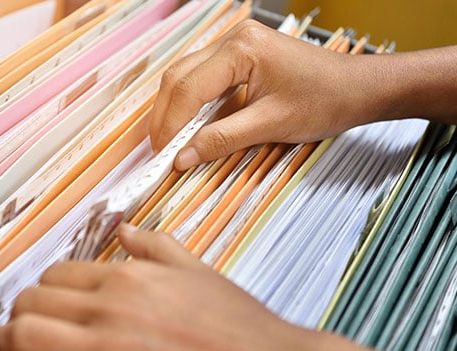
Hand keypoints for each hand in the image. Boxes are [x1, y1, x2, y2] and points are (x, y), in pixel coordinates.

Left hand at [0, 224, 362, 350]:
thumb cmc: (236, 327)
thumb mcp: (197, 273)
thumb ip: (155, 247)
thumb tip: (126, 231)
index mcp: (127, 280)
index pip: (54, 276)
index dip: (45, 291)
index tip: (47, 302)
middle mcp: (109, 312)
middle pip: (30, 305)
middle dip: (22, 314)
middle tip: (25, 325)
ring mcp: (104, 348)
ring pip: (24, 337)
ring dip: (16, 339)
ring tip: (23, 344)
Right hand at [149, 19, 376, 170]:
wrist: (358, 88)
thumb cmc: (326, 99)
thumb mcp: (271, 125)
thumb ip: (222, 139)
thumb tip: (184, 156)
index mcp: (241, 49)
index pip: (189, 88)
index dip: (170, 124)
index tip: (163, 153)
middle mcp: (233, 39)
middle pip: (179, 77)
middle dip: (165, 116)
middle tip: (159, 150)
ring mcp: (235, 44)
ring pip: (185, 75)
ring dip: (175, 109)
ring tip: (170, 141)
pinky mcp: (239, 55)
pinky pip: (203, 77)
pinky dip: (192, 103)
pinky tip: (189, 125)